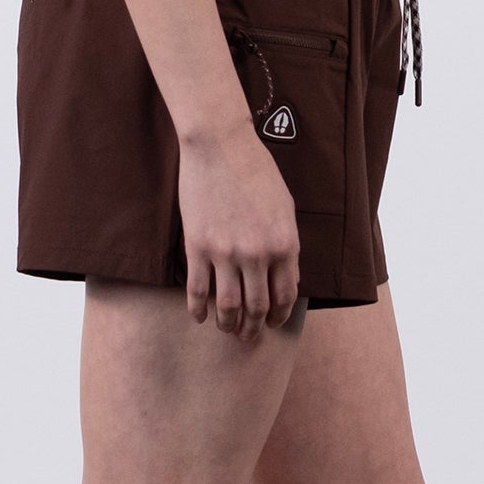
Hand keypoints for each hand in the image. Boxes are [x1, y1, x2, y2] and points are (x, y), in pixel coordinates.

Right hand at [179, 123, 301, 340]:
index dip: (279, 315)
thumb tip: (284, 276)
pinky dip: (198, 310)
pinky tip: (200, 318)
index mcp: (285, 244)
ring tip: (227, 331)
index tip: (272, 322)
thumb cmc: (256, 172)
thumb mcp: (285, 208)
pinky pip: (197, 290)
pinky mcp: (198, 247)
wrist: (221, 147)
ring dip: (229, 326)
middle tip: (249, 337)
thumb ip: (286, 244)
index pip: (285, 295)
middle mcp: (258, 254)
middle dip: (254, 328)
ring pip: (228, 306)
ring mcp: (226, 253)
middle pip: (257, 307)